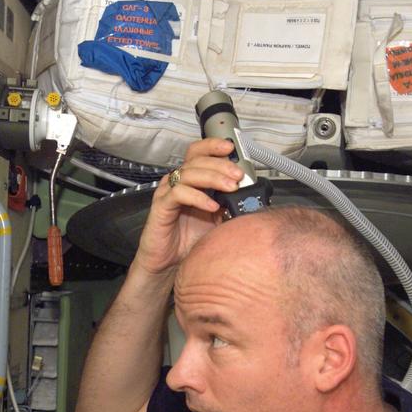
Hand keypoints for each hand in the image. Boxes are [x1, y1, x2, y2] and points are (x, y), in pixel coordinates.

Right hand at [133, 138, 243, 276]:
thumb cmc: (189, 241)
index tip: (231, 148)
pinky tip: (212, 206)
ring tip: (230, 187)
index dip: (213, 146)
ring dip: (213, 178)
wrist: (169, 264)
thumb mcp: (217, 219)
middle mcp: (178, 183)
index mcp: (191, 181)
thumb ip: (229, 204)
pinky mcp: (161, 207)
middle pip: (197, 160)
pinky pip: (179, 194)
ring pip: (189, 173)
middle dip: (221, 165)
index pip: (199, 153)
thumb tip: (250, 196)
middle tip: (238, 175)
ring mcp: (167, 193)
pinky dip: (198, 197)